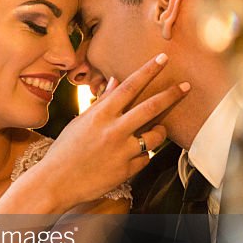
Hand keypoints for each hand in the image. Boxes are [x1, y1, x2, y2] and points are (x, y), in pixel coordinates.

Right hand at [26, 53, 187, 208]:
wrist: (56, 182)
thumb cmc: (64, 151)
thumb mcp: (80, 122)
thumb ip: (102, 102)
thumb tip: (116, 81)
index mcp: (100, 116)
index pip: (129, 87)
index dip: (148, 71)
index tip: (163, 59)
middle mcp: (114, 131)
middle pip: (151, 107)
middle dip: (171, 94)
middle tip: (186, 86)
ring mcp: (122, 152)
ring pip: (155, 136)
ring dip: (160, 131)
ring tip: (157, 130)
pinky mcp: (127, 171)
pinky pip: (144, 158)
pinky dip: (141, 155)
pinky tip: (129, 156)